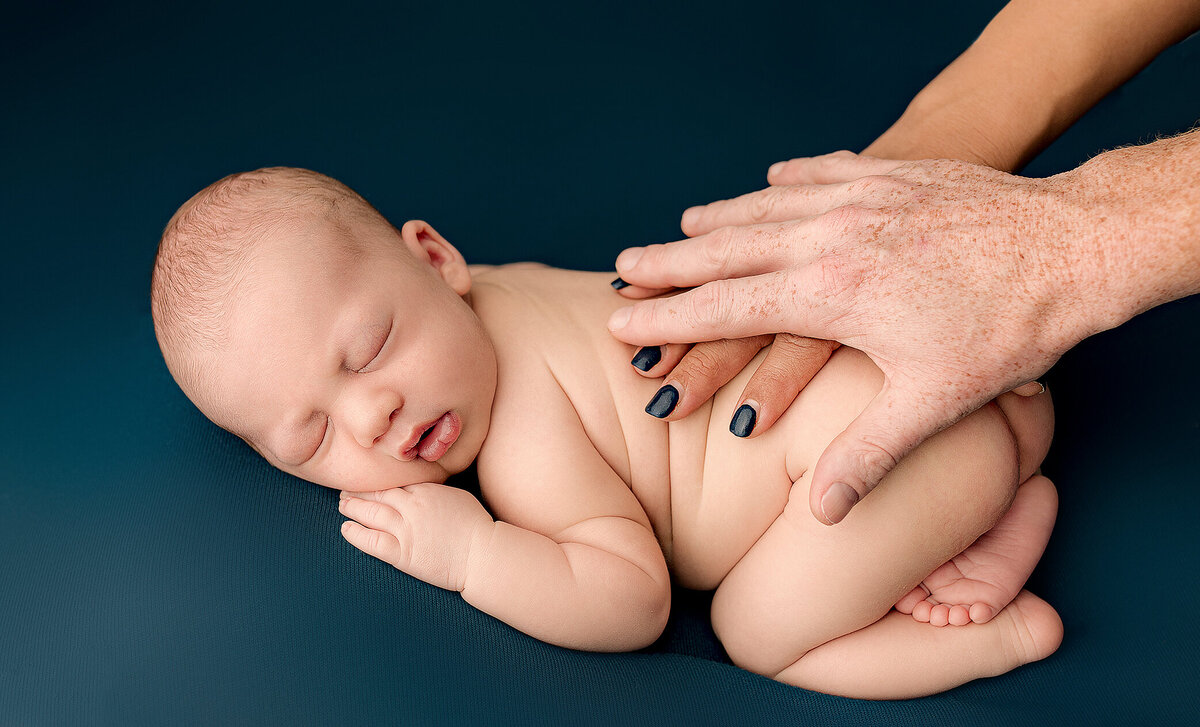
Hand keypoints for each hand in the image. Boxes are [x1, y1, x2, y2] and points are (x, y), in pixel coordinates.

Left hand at [339, 484, 494, 591]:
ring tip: (342, 504)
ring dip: (352, 508)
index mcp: (425, 490)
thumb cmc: (476, 526)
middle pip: (377, 494)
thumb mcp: (457, 496)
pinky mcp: (402, 553)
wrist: (482, 554)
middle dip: (358, 491)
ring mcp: (406, 530)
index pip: (392, 482)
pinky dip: (356, 534)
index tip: (366, 480)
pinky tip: (346, 528)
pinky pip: (372, 541)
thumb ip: (435, 491)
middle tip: (345, 490)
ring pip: (371, 513)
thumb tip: (421, 489)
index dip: (376, 481)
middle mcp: (412, 507)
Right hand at [608, 151, 1096, 524]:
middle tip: (622, 265)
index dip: (666, 317)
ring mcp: (860, 197)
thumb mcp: (935, 401)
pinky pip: (821, 170)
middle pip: (727, 249)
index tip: (621, 321)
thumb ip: (867, 455)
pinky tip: (769, 180)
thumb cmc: (1009, 328)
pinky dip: (786, 179)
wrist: (1075, 245)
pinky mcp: (892, 173)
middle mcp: (832, 238)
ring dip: (719, 218)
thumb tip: (819, 512)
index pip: (724, 308)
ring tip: (681, 227)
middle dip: (669, 261)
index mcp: (830, 294)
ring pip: (766, 205)